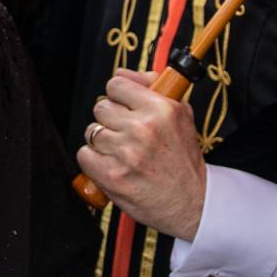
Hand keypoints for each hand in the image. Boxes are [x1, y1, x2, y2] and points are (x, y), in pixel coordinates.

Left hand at [76, 68, 208, 240]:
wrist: (193, 203)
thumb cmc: (185, 161)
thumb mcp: (181, 116)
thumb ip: (153, 88)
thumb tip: (124, 73)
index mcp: (160, 109)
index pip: (116, 84)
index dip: (118, 95)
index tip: (123, 105)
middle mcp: (142, 128)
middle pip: (101, 107)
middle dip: (111, 119)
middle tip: (126, 133)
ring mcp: (125, 153)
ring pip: (91, 131)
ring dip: (102, 140)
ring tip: (121, 151)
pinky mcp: (111, 175)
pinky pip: (84, 154)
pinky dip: (94, 160)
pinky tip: (112, 164)